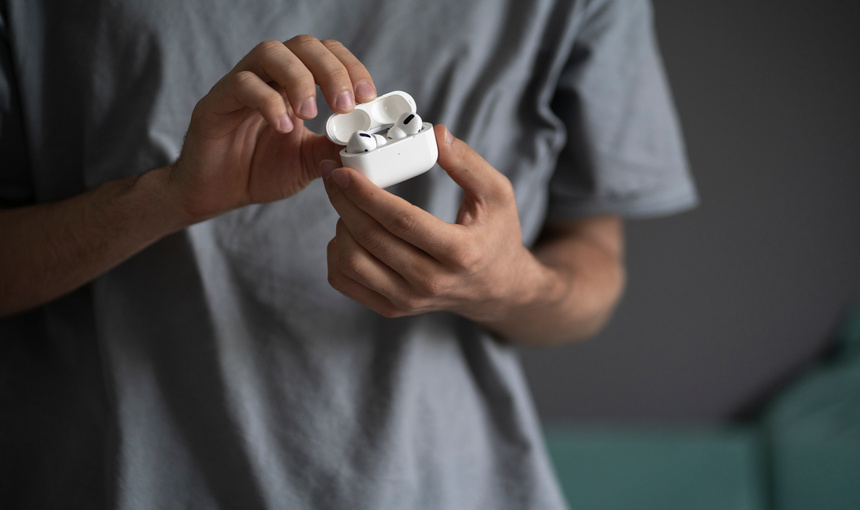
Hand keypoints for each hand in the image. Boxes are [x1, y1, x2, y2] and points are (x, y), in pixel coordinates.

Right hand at [169, 35, 376, 222]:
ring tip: (310, 114)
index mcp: (293, 85)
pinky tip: (282, 128)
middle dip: (331, 70)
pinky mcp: (215, 102)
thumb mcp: (309, 162)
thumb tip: (365, 140)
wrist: (218, 194)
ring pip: (270, 52)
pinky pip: (242, 84)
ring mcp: (240, 86)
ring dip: (299, 79)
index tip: (367, 97)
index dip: (350, 67)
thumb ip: (334, 148)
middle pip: (302, 45)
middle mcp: (268, 77)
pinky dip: (268, 102)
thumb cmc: (260, 171)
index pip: (326, 54)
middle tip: (345, 105)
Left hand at [323, 125, 554, 326]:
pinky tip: (347, 231)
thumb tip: (436, 133)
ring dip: (340, 225)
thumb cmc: (497, 236)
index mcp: (459, 252)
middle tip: (332, 174)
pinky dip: (336, 253)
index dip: (366, 193)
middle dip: (343, 201)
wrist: (498, 289)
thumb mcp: (498, 194)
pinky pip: (346, 281)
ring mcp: (409, 300)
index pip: (401, 220)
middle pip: (370, 238)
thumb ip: (468, 163)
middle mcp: (431, 282)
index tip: (343, 170)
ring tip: (346, 202)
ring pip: (352, 262)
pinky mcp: (392, 308)